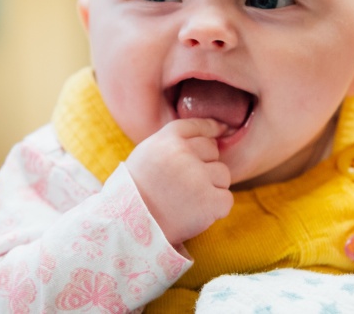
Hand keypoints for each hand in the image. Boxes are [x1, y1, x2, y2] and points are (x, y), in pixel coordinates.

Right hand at [126, 118, 233, 245]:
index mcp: (166, 140)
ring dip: (212, 187)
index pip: (196, 126)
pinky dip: (216, 208)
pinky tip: (196, 213)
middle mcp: (183, 154)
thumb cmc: (135, 193)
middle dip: (205, 165)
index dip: (211, 128)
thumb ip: (171, 144)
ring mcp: (198, 177)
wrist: (127, 228)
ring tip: (188, 200)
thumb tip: (209, 136)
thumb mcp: (146, 156)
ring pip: (223, 174)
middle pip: (212, 150)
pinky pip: (226, 199)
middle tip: (186, 185)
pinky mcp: (210, 201)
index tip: (222, 129)